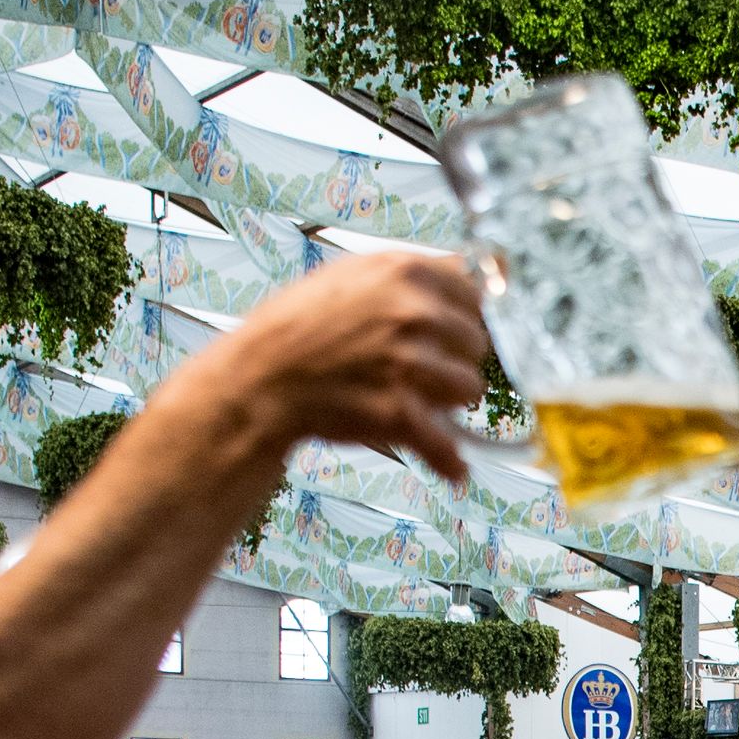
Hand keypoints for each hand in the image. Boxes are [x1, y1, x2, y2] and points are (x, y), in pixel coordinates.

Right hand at [204, 247, 490, 484]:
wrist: (258, 379)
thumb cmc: (299, 328)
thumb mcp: (353, 275)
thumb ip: (414, 275)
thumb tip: (480, 270)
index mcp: (403, 273)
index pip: (474, 294)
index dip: (459, 318)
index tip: (446, 333)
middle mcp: (411, 313)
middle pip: (476, 344)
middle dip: (452, 358)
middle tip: (418, 368)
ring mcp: (407, 364)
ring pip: (469, 389)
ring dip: (447, 400)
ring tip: (412, 397)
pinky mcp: (398, 412)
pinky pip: (447, 444)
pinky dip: (449, 461)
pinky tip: (453, 468)